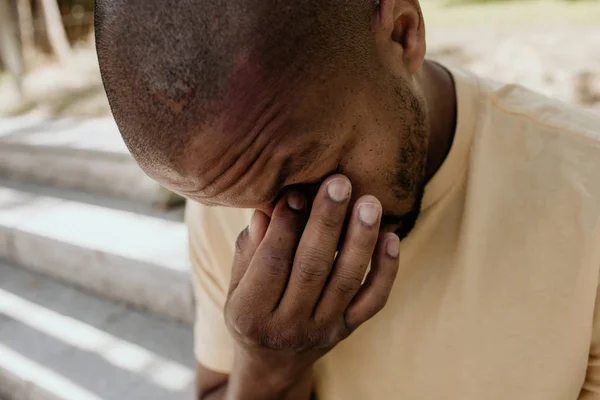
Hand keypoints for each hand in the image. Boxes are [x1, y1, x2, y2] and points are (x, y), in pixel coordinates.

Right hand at [224, 175, 399, 394]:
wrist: (273, 363)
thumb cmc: (251, 311)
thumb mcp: (236, 284)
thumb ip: (249, 249)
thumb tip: (266, 210)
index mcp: (249, 313)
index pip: (270, 263)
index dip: (284, 226)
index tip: (296, 192)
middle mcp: (287, 326)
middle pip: (311, 269)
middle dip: (326, 223)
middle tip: (339, 183)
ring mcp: (322, 329)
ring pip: (345, 282)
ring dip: (360, 239)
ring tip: (369, 202)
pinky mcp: (347, 329)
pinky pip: (373, 300)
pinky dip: (386, 270)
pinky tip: (391, 237)